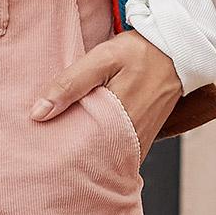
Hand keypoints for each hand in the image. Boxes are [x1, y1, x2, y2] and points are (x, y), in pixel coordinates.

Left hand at [30, 28, 180, 160]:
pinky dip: (102, 154)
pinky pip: (118, 155)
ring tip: (63, 157)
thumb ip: (70, 84)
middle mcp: (130, 141)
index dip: (59, 157)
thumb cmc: (139, 52)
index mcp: (117, 123)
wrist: (177, 51)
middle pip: (91, 163)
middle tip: (46, 161)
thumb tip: (37, 113)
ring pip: (105, 161)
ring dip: (86, 160)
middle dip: (70, 163)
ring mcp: (138, 144)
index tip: (40, 157)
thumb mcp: (102, 59)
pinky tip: (86, 149)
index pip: (80, 153)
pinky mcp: (143, 142)